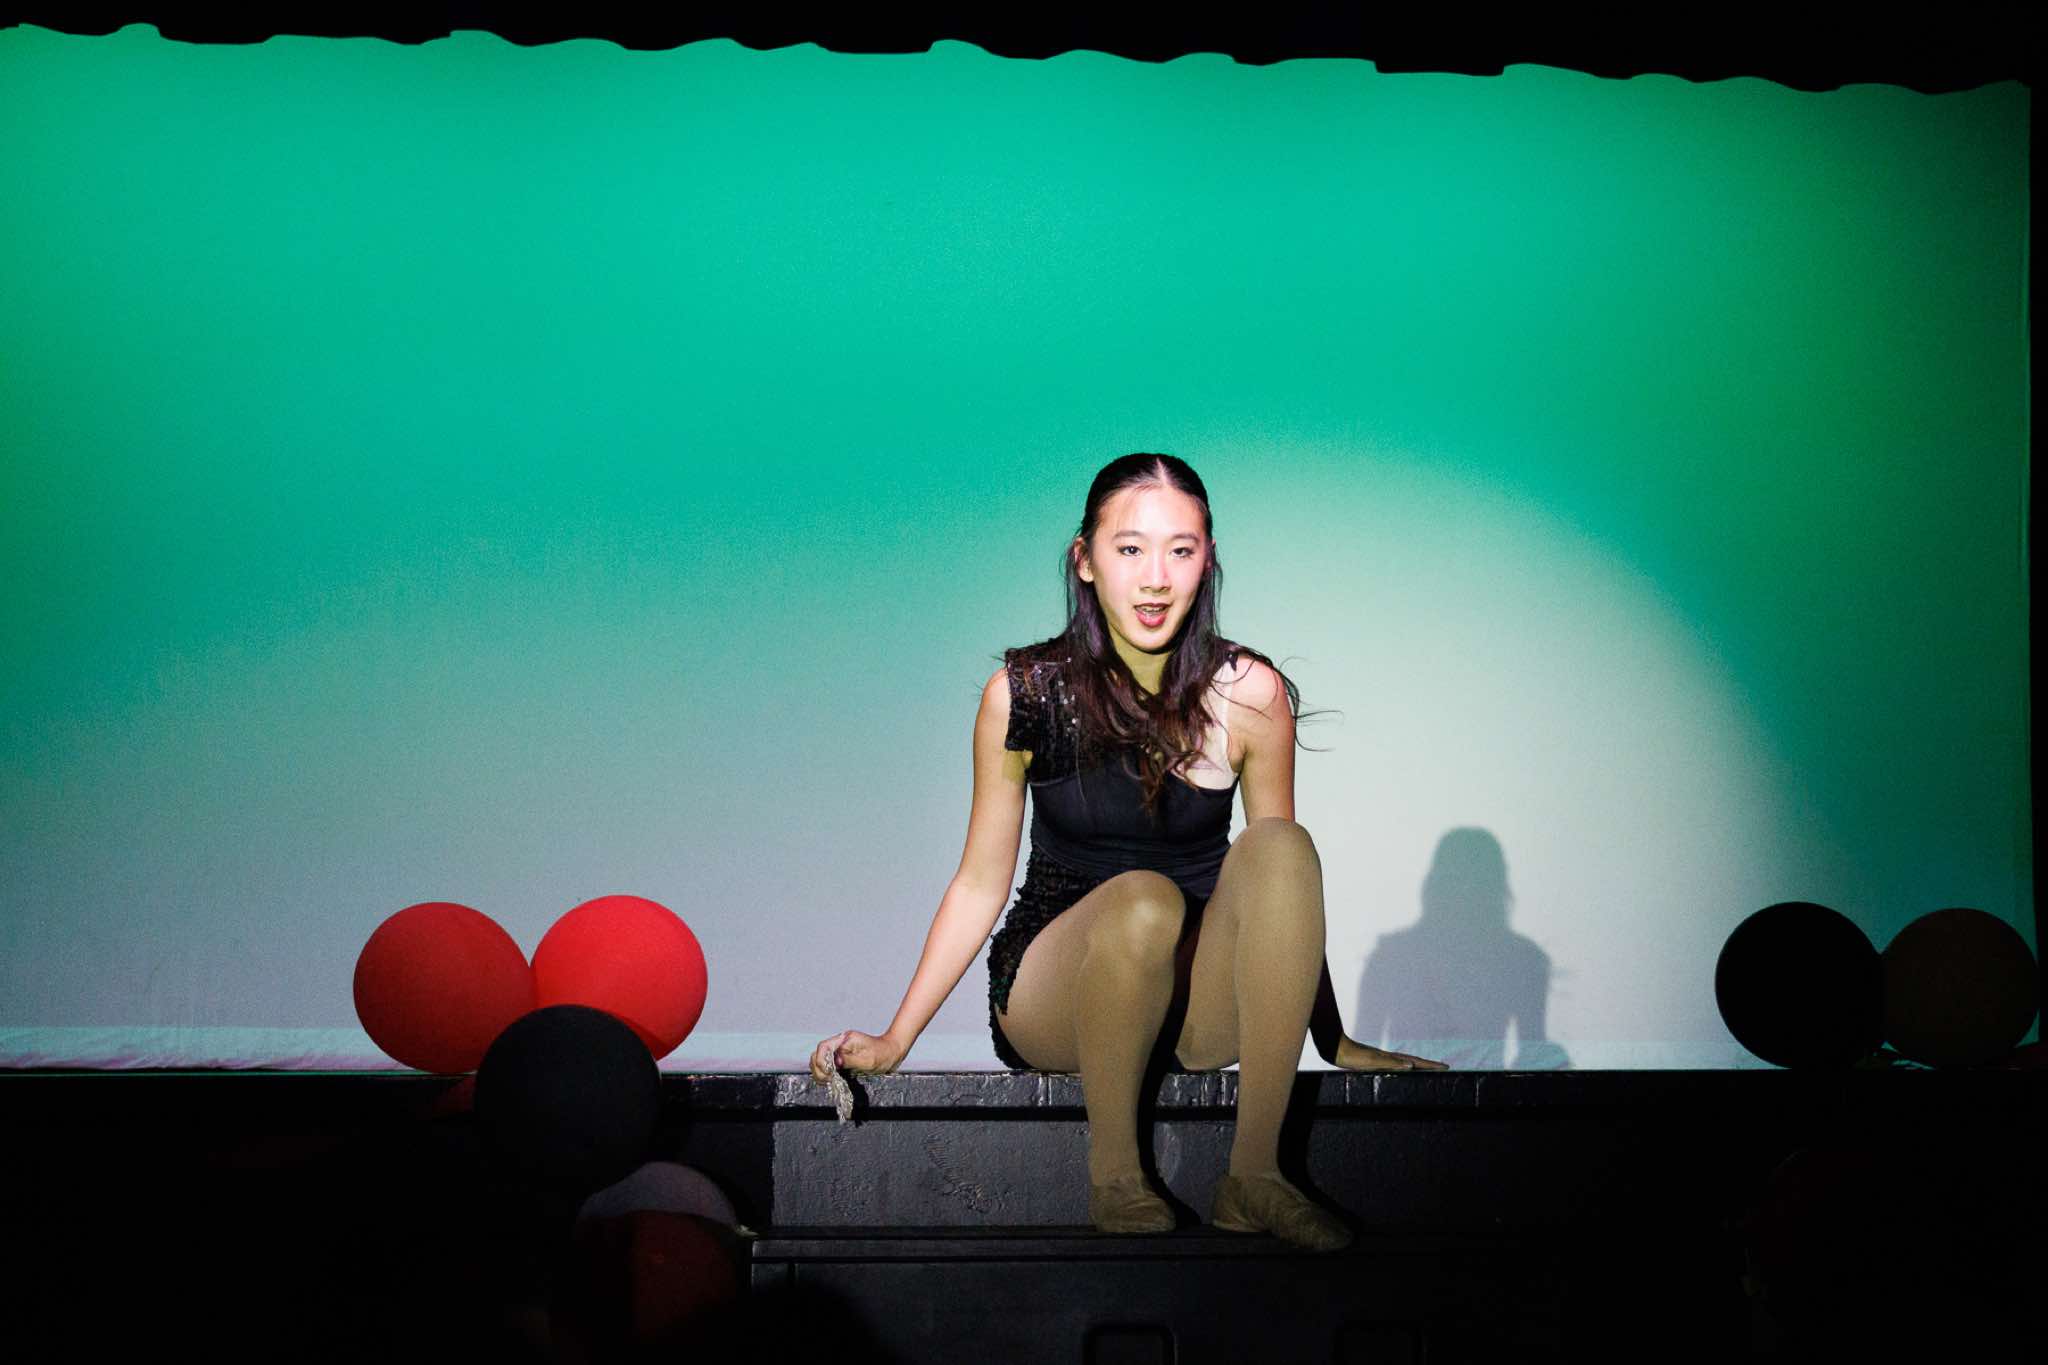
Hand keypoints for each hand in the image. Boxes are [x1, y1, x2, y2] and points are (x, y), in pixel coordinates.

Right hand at [809, 1029, 906, 1081]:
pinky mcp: (841, 1059)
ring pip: (820, 1060)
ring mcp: (839, 1051)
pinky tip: (831, 1081)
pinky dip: (825, 1074)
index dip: (821, 1061)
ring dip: (820, 1072)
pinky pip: (827, 1066)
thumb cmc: (883, 1054)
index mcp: (845, 1039)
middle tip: (828, 1080)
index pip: (823, 1047)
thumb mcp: (869, 1059)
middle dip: (818, 1068)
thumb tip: (835, 1062)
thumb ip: (851, 1059)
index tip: (829, 1074)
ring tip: (829, 1082)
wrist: (891, 1052)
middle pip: (818, 1053)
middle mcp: (840, 1043)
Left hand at [1333, 1035, 1447, 1071]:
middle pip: (1413, 1061)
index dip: (1430, 1065)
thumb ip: (1391, 1063)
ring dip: (1417, 1066)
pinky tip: (1400, 1072)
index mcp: (1391, 1058)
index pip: (1416, 1061)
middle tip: (1443, 1067)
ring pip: (1404, 1063)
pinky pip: (1395, 1067)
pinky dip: (1403, 1069)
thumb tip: (1411, 1065)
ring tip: (1427, 1070)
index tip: (1445, 1066)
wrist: (1335, 1049)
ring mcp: (1382, 1059)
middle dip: (1428, 1065)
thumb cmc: (1352, 1056)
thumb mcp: (1372, 1061)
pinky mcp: (1374, 1063)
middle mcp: (1389, 1057)